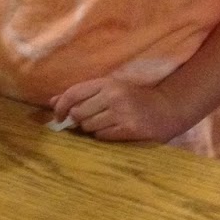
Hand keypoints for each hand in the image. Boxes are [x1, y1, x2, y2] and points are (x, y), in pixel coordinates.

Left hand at [50, 77, 183, 142]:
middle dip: (79, 120)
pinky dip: (103, 136)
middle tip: (90, 120)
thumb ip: (81, 95)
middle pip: (78, 113)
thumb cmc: (135, 99)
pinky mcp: (129, 129)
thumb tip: (52, 101)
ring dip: (92, 129)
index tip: (57, 117)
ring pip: (89, 127)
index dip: (60, 106)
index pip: (73, 93)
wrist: (167, 108)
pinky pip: (102, 136)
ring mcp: (121, 113)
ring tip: (106, 124)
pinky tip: (114, 130)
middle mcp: (113, 96)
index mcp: (107, 83)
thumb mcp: (110, 90)